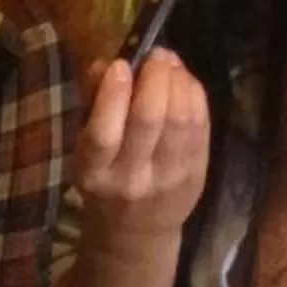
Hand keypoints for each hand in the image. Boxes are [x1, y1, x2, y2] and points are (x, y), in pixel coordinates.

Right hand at [72, 52, 210, 247]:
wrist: (135, 231)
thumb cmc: (104, 180)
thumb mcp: (84, 147)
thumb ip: (91, 105)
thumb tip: (103, 64)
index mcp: (93, 172)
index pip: (104, 133)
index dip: (114, 94)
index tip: (120, 65)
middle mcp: (132, 178)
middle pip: (150, 119)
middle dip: (156, 78)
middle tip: (155, 55)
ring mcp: (169, 178)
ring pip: (182, 120)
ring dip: (179, 82)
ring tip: (170, 64)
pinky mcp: (197, 174)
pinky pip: (201, 127)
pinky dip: (195, 96)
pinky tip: (185, 82)